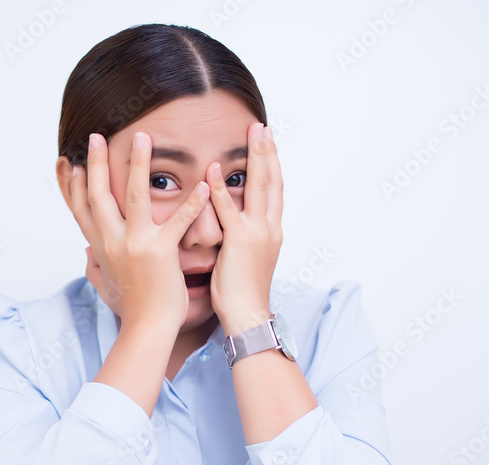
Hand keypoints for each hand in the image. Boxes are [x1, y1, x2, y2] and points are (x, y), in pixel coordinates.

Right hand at [68, 132, 210, 330]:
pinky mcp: (160, 252)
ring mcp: (134, 245)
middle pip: (97, 194)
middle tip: (95, 136)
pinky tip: (203, 184)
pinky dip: (191, 203)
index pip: (79, 209)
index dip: (69, 184)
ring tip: (143, 138)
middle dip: (95, 163)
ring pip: (133, 196)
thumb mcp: (106, 285)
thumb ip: (95, 267)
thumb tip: (86, 255)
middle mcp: (111, 241)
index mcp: (100, 246)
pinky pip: (178, 222)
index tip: (64, 161)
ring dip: (138, 164)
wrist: (148, 328)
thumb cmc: (133, 308)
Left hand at [208, 122, 283, 334]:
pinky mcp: (240, 242)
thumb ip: (243, 236)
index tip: (267, 142)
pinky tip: (214, 168)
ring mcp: (258, 233)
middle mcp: (270, 228)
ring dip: (256, 157)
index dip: (272, 164)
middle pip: (273, 181)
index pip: (274, 190)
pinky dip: (221, 188)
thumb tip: (234, 224)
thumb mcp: (246, 258)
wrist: (248, 315)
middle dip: (269, 151)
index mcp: (272, 231)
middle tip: (262, 126)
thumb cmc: (242, 292)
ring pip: (259, 187)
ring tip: (251, 132)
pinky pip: (229, 210)